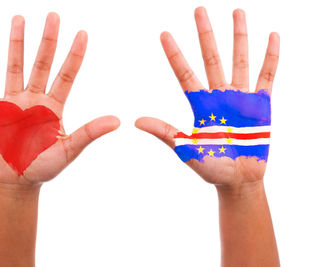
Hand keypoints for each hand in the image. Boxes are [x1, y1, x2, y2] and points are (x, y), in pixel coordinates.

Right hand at [0, 13, 119, 186]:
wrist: (19, 180)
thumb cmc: (46, 166)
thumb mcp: (69, 150)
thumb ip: (89, 133)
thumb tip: (118, 121)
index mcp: (54, 107)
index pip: (66, 76)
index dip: (74, 56)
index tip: (83, 33)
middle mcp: (35, 100)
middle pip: (42, 64)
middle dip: (48, 41)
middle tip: (54, 16)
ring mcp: (13, 103)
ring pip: (15, 67)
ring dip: (17, 44)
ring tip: (20, 19)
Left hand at [135, 7, 279, 188]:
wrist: (237, 180)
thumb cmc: (210, 167)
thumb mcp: (185, 149)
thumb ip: (165, 132)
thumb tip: (136, 121)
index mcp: (200, 104)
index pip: (184, 73)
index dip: (174, 54)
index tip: (163, 34)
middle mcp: (219, 95)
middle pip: (211, 58)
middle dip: (205, 35)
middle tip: (198, 10)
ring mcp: (241, 97)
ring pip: (239, 60)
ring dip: (238, 36)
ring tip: (236, 11)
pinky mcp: (261, 104)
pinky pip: (267, 76)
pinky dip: (270, 56)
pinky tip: (271, 35)